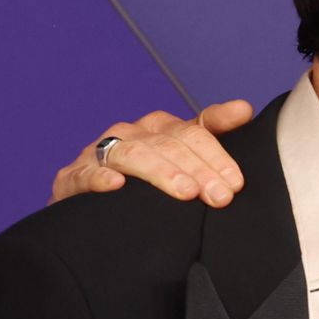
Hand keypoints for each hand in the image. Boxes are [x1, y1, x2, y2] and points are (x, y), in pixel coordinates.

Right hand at [50, 100, 253, 205]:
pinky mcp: (73, 177)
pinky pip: (86, 174)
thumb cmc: (143, 183)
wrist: (89, 211)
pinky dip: (100, 178)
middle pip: (170, 144)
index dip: (217, 154)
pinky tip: (116, 186)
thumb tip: (245, 108)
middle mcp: (133, 134)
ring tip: (185, 192)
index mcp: (162, 129)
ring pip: (134, 153)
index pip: (195, 132)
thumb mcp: (180, 161)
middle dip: (198, 170)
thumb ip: (211, 135)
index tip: (236, 180)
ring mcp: (101, 153)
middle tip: (221, 197)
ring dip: (161, 172)